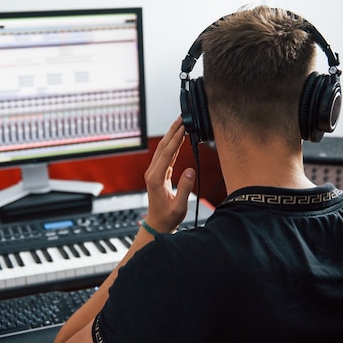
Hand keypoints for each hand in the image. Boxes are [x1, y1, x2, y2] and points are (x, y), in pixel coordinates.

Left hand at [142, 116, 195, 232]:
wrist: (157, 224)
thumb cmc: (167, 217)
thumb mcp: (179, 206)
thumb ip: (185, 188)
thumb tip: (190, 171)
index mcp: (156, 179)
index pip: (167, 154)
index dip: (176, 140)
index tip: (183, 128)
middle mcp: (152, 173)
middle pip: (163, 147)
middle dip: (172, 131)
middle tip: (181, 117)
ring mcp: (154, 173)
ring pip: (163, 150)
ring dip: (171, 136)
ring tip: (180, 124)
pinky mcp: (158, 174)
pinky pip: (165, 157)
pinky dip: (172, 146)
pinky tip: (179, 140)